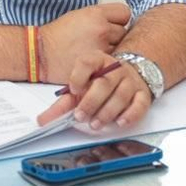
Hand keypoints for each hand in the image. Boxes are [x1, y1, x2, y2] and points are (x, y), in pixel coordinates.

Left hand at [36, 50, 152, 131]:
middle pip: (104, 83)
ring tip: (96, 124)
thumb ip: (62, 105)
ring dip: (107, 112)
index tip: (72, 90)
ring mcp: (130, 80)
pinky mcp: (142, 93)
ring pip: (121, 95)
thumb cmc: (99, 83)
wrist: (126, 75)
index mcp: (97, 61)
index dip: (79, 76)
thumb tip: (43, 120)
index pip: (87, 62)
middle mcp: (115, 68)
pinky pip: (140, 103)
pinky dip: (131, 114)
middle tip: (81, 116)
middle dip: (91, 102)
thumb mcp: (79, 89)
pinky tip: (120, 122)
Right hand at [40, 3, 130, 81]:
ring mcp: (101, 48)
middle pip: (124, 32)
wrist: (41, 53)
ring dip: (113, 52)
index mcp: (96, 14)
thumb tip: (116, 21)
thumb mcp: (78, 15)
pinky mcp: (99, 65)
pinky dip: (106, 64)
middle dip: (115, 37)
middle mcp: (101, 29)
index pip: (124, 13)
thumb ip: (100, 16)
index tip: (113, 25)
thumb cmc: (57, 36)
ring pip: (120, 50)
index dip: (119, 20)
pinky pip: (112, 64)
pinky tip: (96, 63)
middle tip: (101, 42)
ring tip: (97, 53)